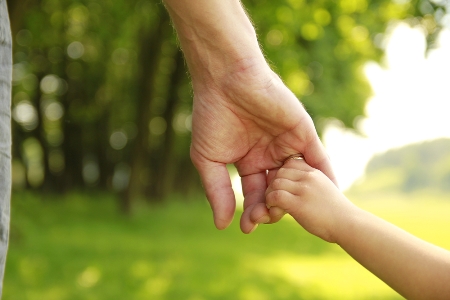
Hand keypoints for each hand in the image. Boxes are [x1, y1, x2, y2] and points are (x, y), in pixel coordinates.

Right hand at [190, 60, 336, 232]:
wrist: (226, 81)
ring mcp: (287, 144)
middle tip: (267, 219)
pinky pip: (318, 158)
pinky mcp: (303, 133)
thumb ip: (218, 191)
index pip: (255, 192)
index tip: (247, 228)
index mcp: (248, 161)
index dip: (252, 211)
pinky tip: (329, 194)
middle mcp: (270, 155)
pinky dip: (325, 176)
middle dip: (273, 207)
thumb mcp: (210, 160)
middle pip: (278, 190)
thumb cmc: (213, 117)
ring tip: (302, 216)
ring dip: (300, 197)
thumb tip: (221, 224)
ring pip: (299, 178)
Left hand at [265, 157, 350, 241]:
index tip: (285, 189)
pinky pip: (275, 196)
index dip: (283, 175)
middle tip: (276, 199)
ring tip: (276, 206)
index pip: (290, 163)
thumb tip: (294, 189)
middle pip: (279, 172)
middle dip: (274, 185)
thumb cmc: (336, 213)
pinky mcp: (299, 203)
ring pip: (275, 183)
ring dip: (270, 196)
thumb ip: (310, 185)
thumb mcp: (324, 190)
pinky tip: (277, 211)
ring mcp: (304, 189)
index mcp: (315, 172)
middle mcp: (309, 177)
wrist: (349, 225)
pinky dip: (271, 204)